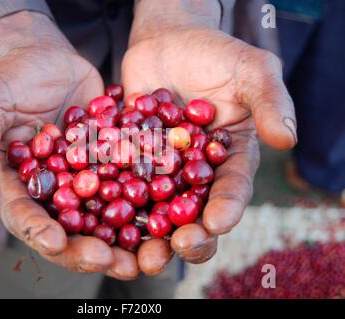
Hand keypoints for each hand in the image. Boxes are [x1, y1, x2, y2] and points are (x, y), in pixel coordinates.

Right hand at [0, 11, 145, 279]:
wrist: (49, 60)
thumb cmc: (11, 79)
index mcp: (16, 186)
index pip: (24, 215)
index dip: (39, 231)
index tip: (57, 241)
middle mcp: (51, 193)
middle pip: (68, 229)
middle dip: (88, 250)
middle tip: (112, 262)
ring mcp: (83, 182)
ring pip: (103, 219)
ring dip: (124, 241)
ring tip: (146, 256)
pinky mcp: (110, 167)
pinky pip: (128, 189)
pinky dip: (145, 204)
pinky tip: (166, 216)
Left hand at [122, 27, 296, 270]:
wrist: (168, 42)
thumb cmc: (216, 55)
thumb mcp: (251, 71)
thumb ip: (270, 102)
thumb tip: (288, 139)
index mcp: (229, 161)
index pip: (232, 191)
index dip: (226, 209)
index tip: (216, 223)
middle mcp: (195, 174)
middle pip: (194, 213)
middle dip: (187, 235)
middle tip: (176, 246)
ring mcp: (159, 170)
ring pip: (154, 209)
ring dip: (147, 234)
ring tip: (137, 252)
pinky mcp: (128, 160)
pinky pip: (118, 181)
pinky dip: (110, 197)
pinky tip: (99, 212)